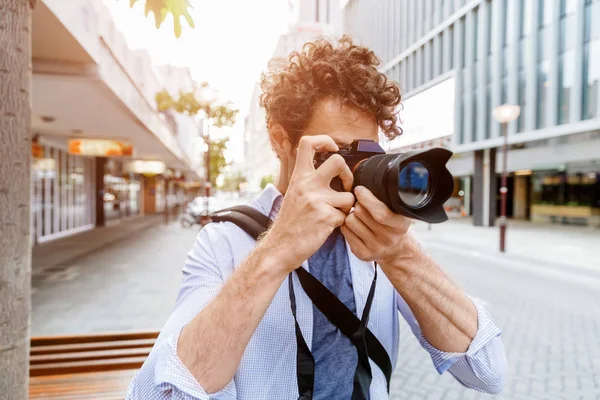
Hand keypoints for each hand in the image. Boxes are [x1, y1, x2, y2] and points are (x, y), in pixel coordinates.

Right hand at [260, 135, 354, 271]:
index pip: (308, 143)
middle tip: (345, 187)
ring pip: (349, 195)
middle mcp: (307, 184)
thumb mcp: (294, 193)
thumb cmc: (290, 223)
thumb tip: (328, 168)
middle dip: (348, 174)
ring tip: (336, 214)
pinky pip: (347, 215)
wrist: (280, 247)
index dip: (324, 141)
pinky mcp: (326, 217)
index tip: (333, 149)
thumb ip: (308, 180)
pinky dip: (343, 222)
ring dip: (348, 207)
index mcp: (299, 176)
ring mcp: (316, 200)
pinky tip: (330, 226)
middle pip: (337, 161)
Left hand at [340, 186, 412, 266]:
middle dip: (358, 204)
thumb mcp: (399, 211)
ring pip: (350, 221)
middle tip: (362, 204)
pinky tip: (356, 226)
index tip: (359, 189)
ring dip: (351, 215)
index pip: (379, 212)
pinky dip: (347, 225)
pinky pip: (345, 231)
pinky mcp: (362, 254)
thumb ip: (389, 199)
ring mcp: (375, 247)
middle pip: (360, 213)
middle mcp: (388, 238)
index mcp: (400, 225)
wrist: (395, 251)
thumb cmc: (394, 224)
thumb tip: (370, 180)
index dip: (366, 198)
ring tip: (359, 216)